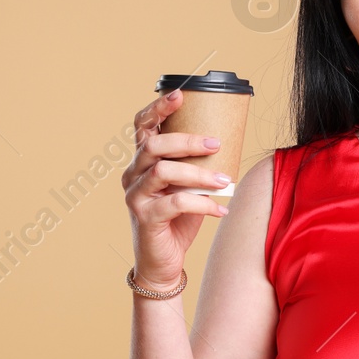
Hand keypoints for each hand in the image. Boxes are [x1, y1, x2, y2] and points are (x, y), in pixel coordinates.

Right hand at [121, 88, 230, 290]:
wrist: (163, 263)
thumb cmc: (178, 221)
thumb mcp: (188, 187)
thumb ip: (195, 165)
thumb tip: (226, 142)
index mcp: (141, 163)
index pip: (141, 127)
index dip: (156, 109)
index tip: (179, 95)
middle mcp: (132, 176)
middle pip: (154, 145)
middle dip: (187, 141)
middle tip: (216, 145)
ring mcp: (135, 197)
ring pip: (163, 171)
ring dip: (199, 174)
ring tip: (225, 182)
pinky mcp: (145, 218)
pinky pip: (175, 203)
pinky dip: (202, 205)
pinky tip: (221, 210)